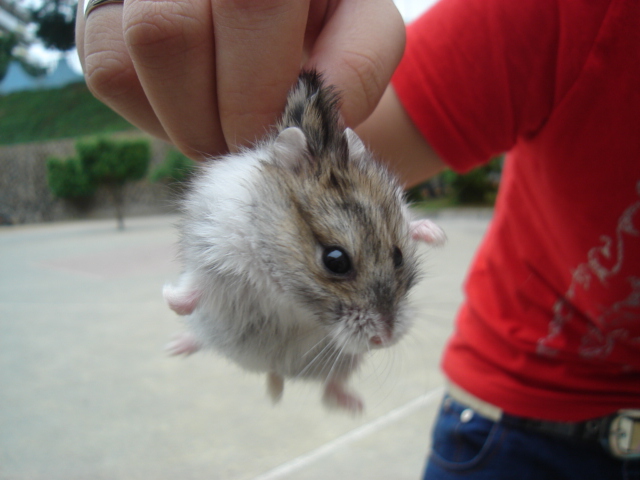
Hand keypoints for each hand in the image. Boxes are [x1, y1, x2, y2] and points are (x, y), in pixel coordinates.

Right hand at [76, 0, 404, 159]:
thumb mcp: (362, 25)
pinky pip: (107, 76)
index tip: (281, 141)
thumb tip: (319, 116)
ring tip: (228, 123)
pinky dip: (158, 112)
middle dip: (215, 117)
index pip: (248, 3)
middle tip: (251, 141)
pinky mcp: (99, 18)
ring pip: (122, 61)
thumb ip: (357, 63)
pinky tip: (199, 103)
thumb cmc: (324, 16)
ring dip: (186, 121)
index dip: (257, 90)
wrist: (283, 15)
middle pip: (167, 33)